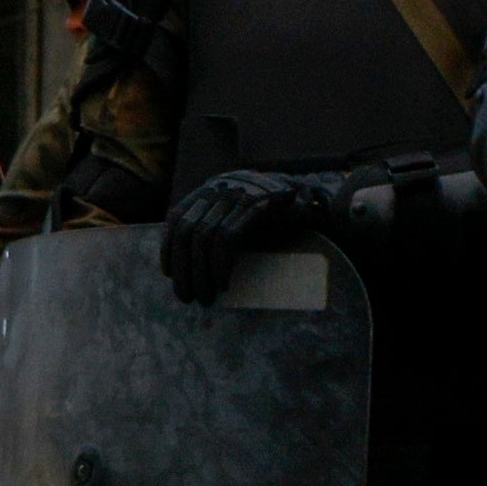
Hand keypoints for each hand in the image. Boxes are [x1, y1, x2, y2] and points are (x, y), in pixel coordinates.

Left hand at [158, 166, 343, 303]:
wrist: (317, 199)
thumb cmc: (279, 215)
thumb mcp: (241, 216)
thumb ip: (217, 227)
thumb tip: (191, 263)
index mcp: (213, 188)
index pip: (177, 216)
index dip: (168, 247)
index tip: (170, 274)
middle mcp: (221, 188)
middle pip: (187, 230)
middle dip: (184, 269)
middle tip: (187, 297)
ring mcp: (238, 195)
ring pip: (203, 236)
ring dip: (200, 273)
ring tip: (205, 297)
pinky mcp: (256, 207)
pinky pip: (227, 239)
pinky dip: (221, 265)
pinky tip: (223, 285)